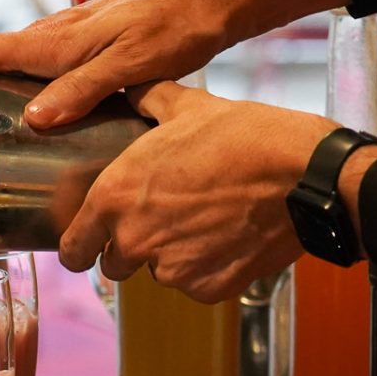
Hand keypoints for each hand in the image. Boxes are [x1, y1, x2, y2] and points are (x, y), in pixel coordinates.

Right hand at [0, 0, 348, 165]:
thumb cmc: (178, 19)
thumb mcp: (133, 60)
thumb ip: (82, 88)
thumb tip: (33, 121)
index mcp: (49, 41)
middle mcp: (45, 45)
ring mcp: (59, 54)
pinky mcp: (78, 64)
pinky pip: (26, 87)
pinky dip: (12, 116)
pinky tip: (34, 146)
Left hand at [57, 81, 337, 304]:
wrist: (304, 176)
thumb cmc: (246, 137)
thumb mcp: (188, 107)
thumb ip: (147, 101)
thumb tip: (130, 86)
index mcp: (114, 197)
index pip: (72, 249)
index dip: (80, 247)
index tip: (90, 244)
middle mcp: (134, 240)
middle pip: (113, 265)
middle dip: (129, 249)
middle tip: (161, 221)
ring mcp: (171, 270)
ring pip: (157, 273)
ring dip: (170, 257)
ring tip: (202, 222)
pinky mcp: (207, 288)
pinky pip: (195, 284)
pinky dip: (206, 269)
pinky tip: (227, 238)